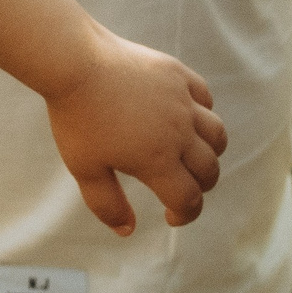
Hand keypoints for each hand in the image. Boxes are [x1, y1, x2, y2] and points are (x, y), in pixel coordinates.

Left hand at [43, 26, 226, 235]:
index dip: (184, 215)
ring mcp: (182, 101)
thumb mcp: (84, 169)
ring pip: (216, 134)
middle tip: (181, 189)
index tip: (169, 217)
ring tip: (192, 157)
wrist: (74, 61)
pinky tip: (186, 118)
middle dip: (200, 187)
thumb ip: (107, 205)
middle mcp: (178, 132)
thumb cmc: (76, 117)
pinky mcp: (178, 74)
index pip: (188, 199)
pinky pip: (204, 98)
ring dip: (210, 152)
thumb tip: (127, 231)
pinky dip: (203, 113)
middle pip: (208, 170)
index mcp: (157, 161)